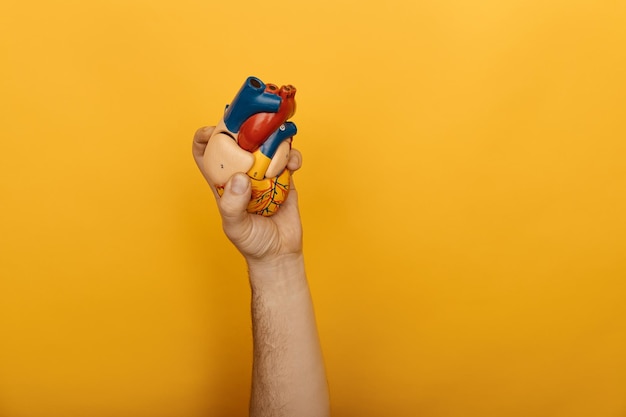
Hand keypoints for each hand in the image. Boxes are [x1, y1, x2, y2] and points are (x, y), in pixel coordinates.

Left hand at [193, 126, 303, 264]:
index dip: (206, 138)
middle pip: (238, 141)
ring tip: (277, 140)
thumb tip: (241, 178)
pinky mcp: (285, 178)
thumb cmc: (252, 242)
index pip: (206, 153)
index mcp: (222, 181)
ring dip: (273, 138)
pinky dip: (292, 155)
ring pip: (266, 145)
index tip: (214, 131)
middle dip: (245, 128)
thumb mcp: (235, 226)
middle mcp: (242, 173)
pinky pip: (288, 159)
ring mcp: (264, 174)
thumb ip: (233, 204)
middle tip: (254, 124)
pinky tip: (292, 162)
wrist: (279, 254)